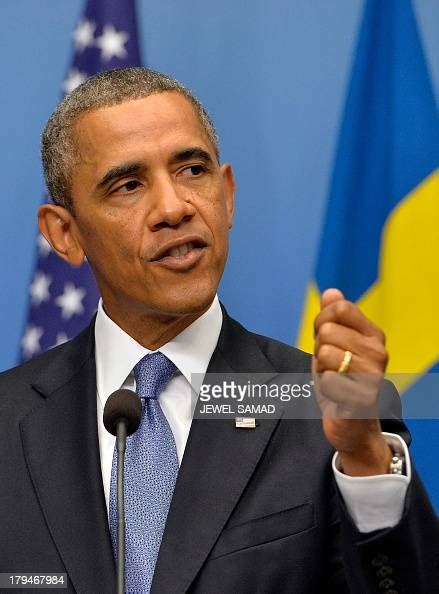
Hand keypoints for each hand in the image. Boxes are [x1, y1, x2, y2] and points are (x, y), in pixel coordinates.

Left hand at [313, 288, 391, 475]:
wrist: (353, 424)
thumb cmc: (341, 380)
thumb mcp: (334, 344)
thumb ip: (331, 317)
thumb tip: (330, 291)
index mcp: (372, 334)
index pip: (340, 307)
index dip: (322, 321)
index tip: (326, 339)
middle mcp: (378, 351)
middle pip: (327, 330)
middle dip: (319, 347)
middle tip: (331, 365)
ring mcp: (373, 374)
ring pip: (325, 352)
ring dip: (322, 368)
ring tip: (334, 379)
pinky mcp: (363, 398)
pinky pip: (327, 379)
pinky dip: (325, 388)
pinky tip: (337, 395)